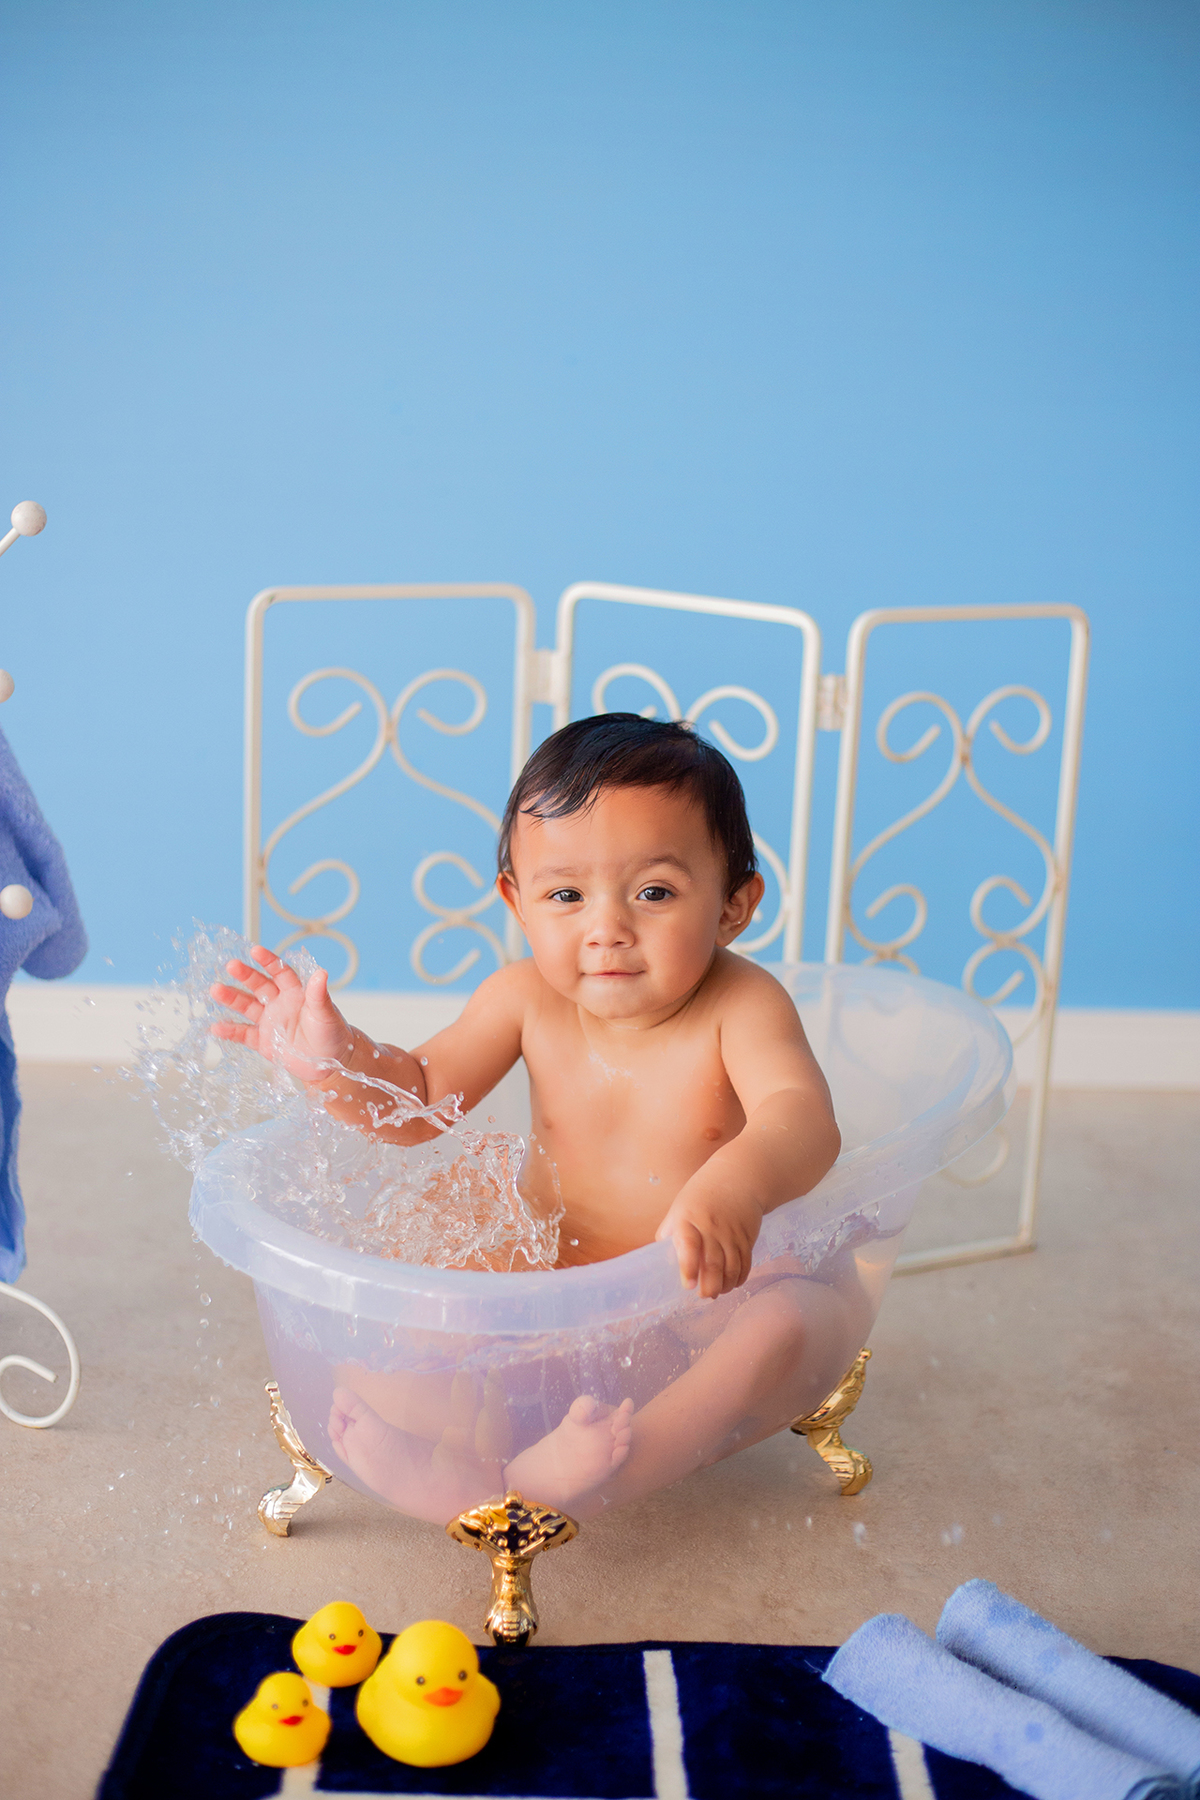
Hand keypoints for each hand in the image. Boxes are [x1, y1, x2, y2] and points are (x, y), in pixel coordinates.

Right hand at [209, 946, 353, 1083]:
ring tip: (216, 991)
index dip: (268, 961)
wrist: (330, 1063)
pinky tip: (217, 1027)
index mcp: (296, 993)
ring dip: (232, 999)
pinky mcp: (264, 1041)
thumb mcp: (326, 1014)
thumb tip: (322, 973)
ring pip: (248, 1007)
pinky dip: (231, 1031)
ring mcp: (270, 1022)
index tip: (255, 951)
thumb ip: (320, 995)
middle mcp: (280, 1004)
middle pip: (259, 986)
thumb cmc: (333, 1034)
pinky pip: (244, 1034)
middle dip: (245, 975)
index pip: (280, 972)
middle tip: (231, 965)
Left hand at [654, 1181, 762, 1298]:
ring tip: (717, 1292)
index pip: (688, 1245)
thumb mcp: (679, 1209)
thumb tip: (661, 1260)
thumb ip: (670, 1233)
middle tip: (704, 1295)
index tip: (688, 1285)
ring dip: (725, 1285)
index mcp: (688, 1219)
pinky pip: (745, 1263)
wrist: (738, 1178)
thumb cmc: (701, 1196)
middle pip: (713, 1263)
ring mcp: (732, 1234)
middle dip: (710, 1286)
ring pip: (732, 1267)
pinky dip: (740, 1277)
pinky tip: (732, 1283)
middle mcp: (712, 1227)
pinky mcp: (747, 1238)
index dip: (688, 1267)